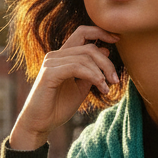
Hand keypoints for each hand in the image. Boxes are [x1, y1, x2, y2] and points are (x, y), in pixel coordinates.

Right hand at [9, 26, 119, 150]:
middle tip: (115, 80)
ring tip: (107, 88)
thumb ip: (91, 71)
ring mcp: (51, 62)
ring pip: (84, 57)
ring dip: (101, 73)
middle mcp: (56, 55)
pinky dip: (93, 76)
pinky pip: (76, 67)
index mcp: (63, 56)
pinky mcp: (49, 73)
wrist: (40, 124)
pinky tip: (101, 87)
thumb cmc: (58, 107)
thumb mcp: (81, 87)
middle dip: (106, 63)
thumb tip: (106, 50)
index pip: (82, 33)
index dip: (101, 32)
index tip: (117, 39)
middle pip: (89, 47)